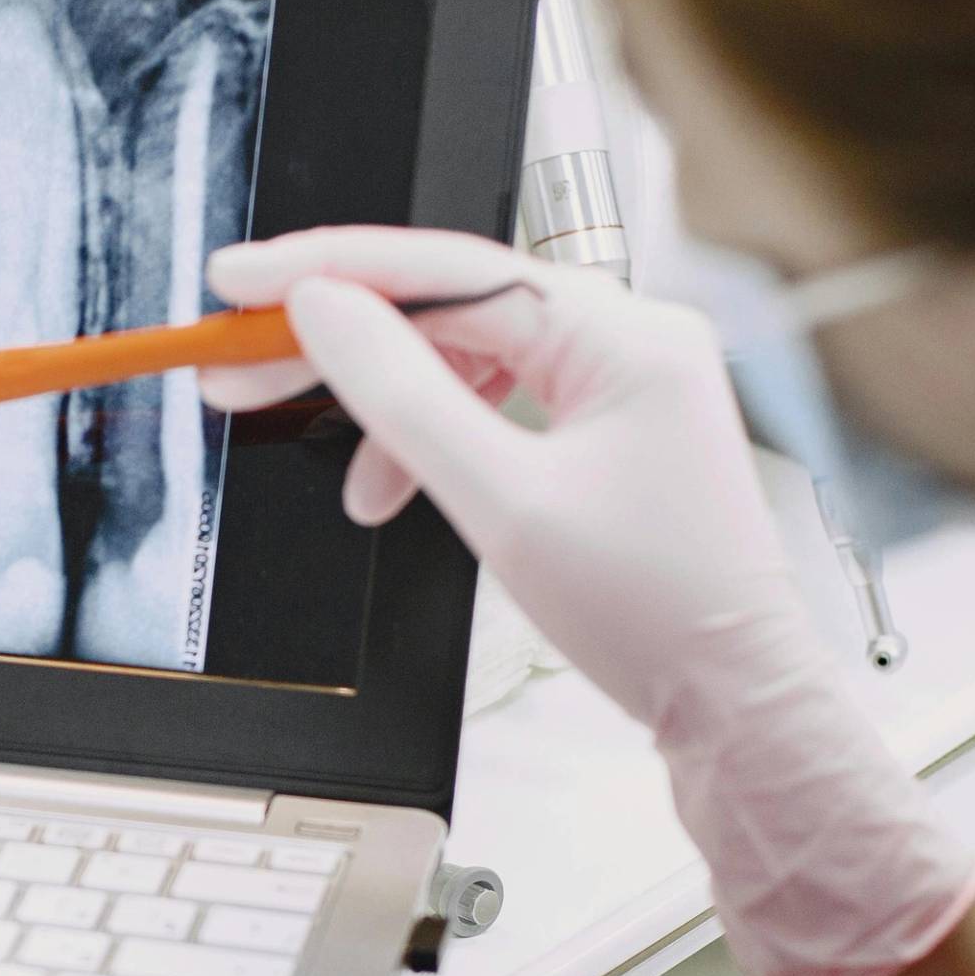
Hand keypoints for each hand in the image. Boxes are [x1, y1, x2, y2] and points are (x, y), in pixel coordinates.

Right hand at [203, 226, 974, 975]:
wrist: (736, 705)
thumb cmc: (653, 614)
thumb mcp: (502, 502)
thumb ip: (402, 395)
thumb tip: (326, 312)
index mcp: (624, 333)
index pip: (449, 270)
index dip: (330, 271)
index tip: (242, 283)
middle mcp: (630, 339)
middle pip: (452, 309)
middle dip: (343, 346)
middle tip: (238, 366)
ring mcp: (623, 385)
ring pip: (469, 362)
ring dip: (391, 413)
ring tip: (350, 489)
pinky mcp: (610, 431)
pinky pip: (500, 404)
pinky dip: (438, 444)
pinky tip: (400, 491)